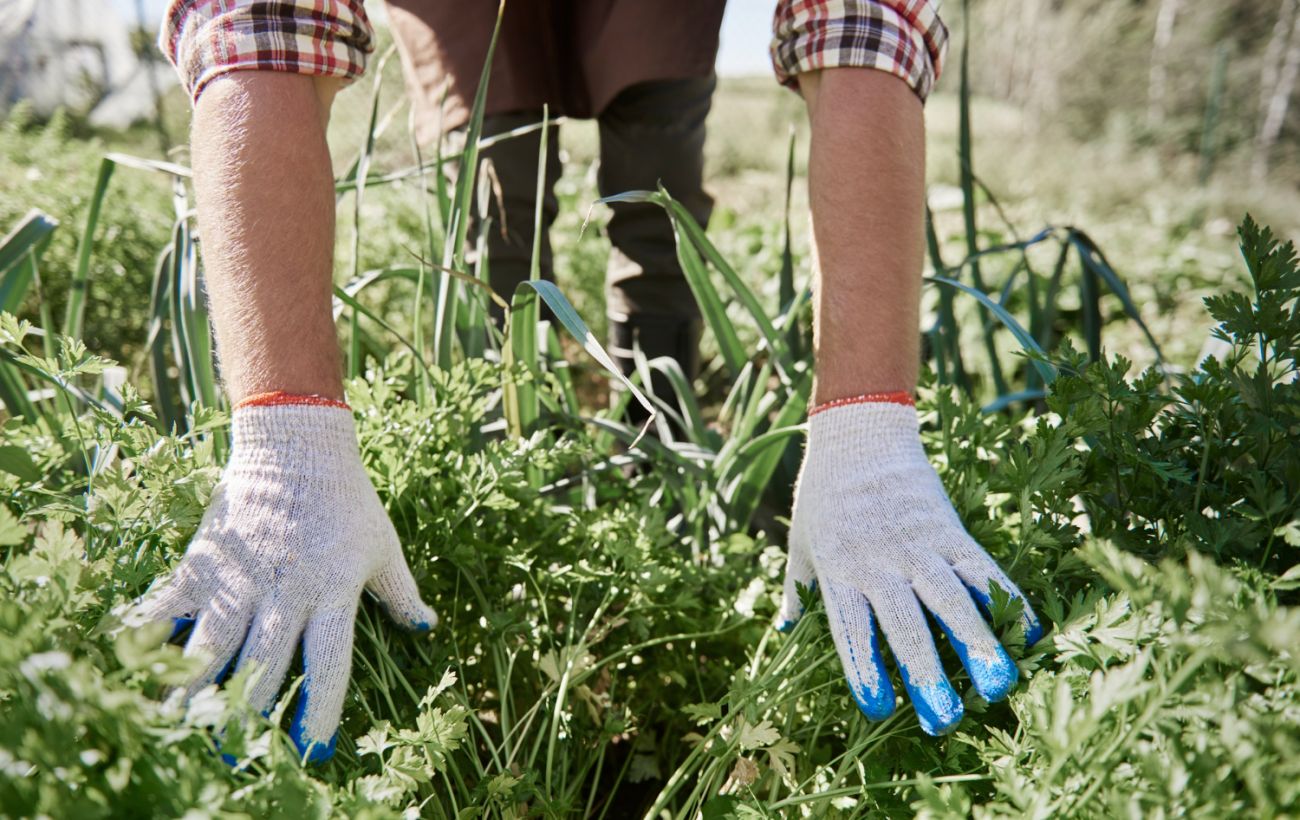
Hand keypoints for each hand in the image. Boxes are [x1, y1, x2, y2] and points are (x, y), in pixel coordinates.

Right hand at [134, 397, 436, 761]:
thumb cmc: (347, 498)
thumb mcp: (382, 546)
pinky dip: (149, 632)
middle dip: (249, 716)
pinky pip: (169, 604)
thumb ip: (400, 592)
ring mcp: (241, 578)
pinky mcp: (204, 560)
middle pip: (264, 666)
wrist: (296, 443)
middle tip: (235, 757)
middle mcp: (285, 593)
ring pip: (213, 646)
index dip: (322, 710)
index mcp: (333, 592)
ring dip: (195, 690)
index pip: (329, 663)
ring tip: (178, 727)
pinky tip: (133, 660)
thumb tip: (426, 628)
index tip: (313, 750)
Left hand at [778, 398, 1041, 735]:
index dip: (864, 666)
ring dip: (976, 642)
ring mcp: (919, 544)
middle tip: (943, 721)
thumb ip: (797, 590)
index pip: (851, 626)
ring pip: (950, 598)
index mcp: (839, 569)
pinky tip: (1029, 634)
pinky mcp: (949, 529)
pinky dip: (1006, 600)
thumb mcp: (799, 543)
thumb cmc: (823, 495)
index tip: (878, 709)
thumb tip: (785, 632)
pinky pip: (982, 568)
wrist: (858, 431)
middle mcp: (879, 561)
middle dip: (925, 673)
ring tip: (999, 684)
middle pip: (905, 622)